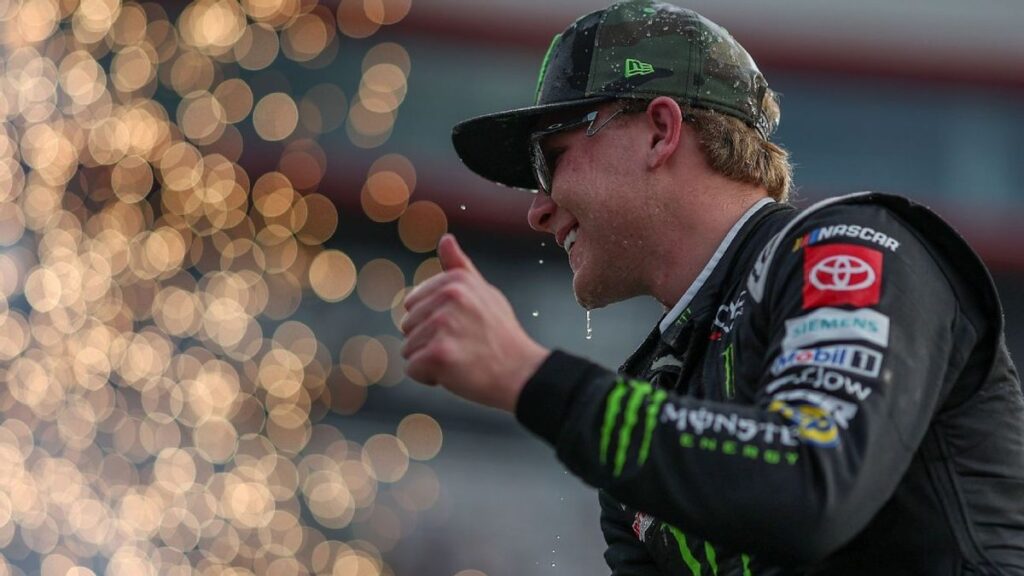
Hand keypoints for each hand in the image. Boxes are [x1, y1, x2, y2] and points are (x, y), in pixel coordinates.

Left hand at [401, 234, 549, 411]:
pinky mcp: (438, 354)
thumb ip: (460, 268)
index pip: (412, 303)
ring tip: (461, 358)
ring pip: (408, 349)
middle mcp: (448, 298)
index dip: (432, 321)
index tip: (461, 327)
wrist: (521, 373)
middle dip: (428, 341)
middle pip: (407, 326)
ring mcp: (442, 325)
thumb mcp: (484, 292)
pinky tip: (455, 373)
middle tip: (462, 345)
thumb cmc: (500, 334)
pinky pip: (412, 369)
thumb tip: (445, 239)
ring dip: (429, 359)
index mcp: (455, 281)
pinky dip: (429, 376)